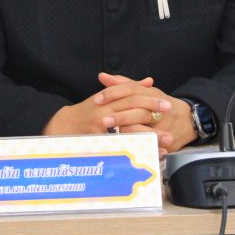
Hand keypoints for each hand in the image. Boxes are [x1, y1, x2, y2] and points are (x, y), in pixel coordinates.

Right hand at [42, 74, 171, 142]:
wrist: (64, 125)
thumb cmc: (87, 110)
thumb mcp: (107, 97)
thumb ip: (129, 88)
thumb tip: (149, 81)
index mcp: (109, 99)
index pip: (133, 97)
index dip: (151, 100)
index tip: (167, 104)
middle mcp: (105, 111)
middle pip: (133, 111)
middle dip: (153, 115)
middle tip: (170, 118)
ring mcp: (100, 127)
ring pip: (129, 130)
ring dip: (149, 136)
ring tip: (166, 142)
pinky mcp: (97, 141)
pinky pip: (119, 146)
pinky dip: (135, 150)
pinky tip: (148, 154)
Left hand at [95, 72, 196, 153]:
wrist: (188, 119)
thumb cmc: (159, 103)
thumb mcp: (143, 91)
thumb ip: (122, 84)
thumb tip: (102, 76)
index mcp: (150, 94)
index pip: (131, 91)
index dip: (114, 94)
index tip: (97, 99)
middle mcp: (159, 109)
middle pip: (137, 111)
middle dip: (119, 117)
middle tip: (102, 120)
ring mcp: (164, 127)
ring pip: (144, 130)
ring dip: (127, 133)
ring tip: (110, 135)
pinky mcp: (167, 142)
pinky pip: (151, 145)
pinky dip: (139, 146)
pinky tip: (125, 148)